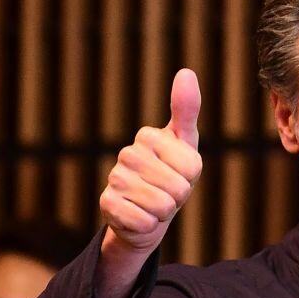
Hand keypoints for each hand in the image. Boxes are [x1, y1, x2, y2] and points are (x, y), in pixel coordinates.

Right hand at [99, 68, 201, 256]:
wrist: (148, 211)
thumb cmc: (171, 173)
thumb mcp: (185, 143)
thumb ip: (186, 109)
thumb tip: (186, 72)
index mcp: (148, 136)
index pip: (191, 166)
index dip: (191, 177)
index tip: (179, 173)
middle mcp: (127, 153)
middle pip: (177, 187)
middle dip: (178, 197)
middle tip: (167, 192)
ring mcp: (114, 178)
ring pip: (161, 206)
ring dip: (164, 212)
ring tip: (155, 204)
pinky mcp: (107, 204)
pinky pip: (143, 222)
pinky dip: (148, 225)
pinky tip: (139, 216)